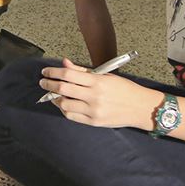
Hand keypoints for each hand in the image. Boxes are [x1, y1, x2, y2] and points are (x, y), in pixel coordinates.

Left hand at [39, 58, 154, 129]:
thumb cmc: (125, 89)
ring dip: (56, 99)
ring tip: (54, 94)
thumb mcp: (106, 75)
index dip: (53, 72)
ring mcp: (94, 110)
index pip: (68, 74)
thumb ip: (83, 71)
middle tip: (43, 82)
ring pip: (64, 105)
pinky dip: (64, 109)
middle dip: (48, 84)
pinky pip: (72, 116)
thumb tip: (64, 63)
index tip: (45, 71)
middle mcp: (94, 96)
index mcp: (97, 81)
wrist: (141, 108)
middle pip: (63, 89)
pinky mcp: (94, 122)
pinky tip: (64, 104)